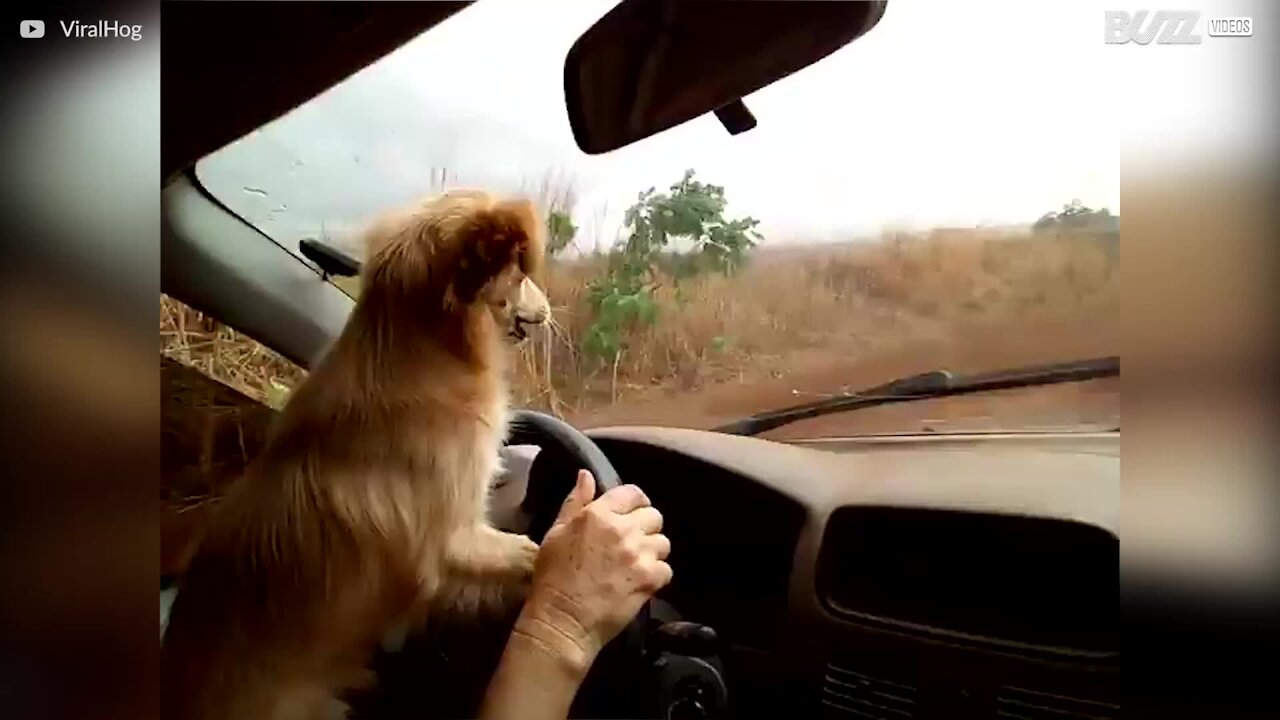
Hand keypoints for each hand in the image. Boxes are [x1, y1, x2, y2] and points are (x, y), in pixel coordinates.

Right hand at [512, 470, 671, 673]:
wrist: (562, 620)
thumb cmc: (553, 577)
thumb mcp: (556, 533)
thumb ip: (576, 502)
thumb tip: (587, 475)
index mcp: (599, 514)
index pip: (633, 493)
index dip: (634, 502)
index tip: (631, 513)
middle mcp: (623, 530)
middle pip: (654, 516)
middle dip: (645, 526)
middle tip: (633, 541)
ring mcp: (639, 555)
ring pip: (663, 543)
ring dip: (652, 551)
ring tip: (636, 563)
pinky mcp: (650, 579)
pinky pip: (666, 569)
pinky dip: (656, 575)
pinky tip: (640, 581)